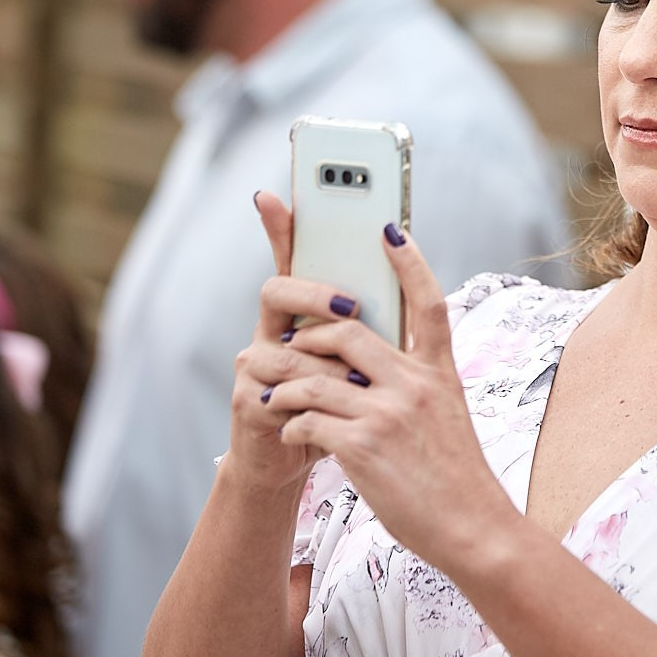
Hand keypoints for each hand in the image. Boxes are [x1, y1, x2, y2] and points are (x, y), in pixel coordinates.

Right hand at [220, 192, 363, 494]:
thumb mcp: (364, 358)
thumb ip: (377, 320)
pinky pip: (282, 390)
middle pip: (277, 288)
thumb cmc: (339, 404)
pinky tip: (337, 408)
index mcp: (301, 313)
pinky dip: (316, 399)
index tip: (273, 196)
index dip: (279, 228)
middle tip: (352, 303)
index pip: (290, 259)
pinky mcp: (250, 402)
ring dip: (329, 361)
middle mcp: (272, 330)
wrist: (301, 459)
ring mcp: (255, 364)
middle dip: (314, 291)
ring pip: (287, 345)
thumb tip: (406, 276)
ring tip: (362, 379)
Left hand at [268, 219, 521, 569]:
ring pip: (313, 376)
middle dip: (308, 334)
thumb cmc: (454, 477)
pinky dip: (291, 423)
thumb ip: (416, 385)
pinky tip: (292, 432)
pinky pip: (307, 419)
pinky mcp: (362, 447)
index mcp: (440, 373)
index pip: (428, 301)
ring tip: (272, 393)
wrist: (473, 528)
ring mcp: (388, 414)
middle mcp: (415, 384)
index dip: (409, 261)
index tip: (388, 227)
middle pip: (348, 330)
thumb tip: (371, 366)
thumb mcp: (448, 416)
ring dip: (284, 383)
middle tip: (288, 343)